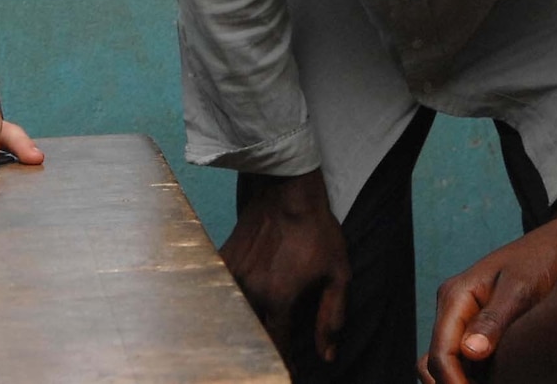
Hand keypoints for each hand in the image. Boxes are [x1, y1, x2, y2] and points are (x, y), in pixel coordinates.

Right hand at [220, 170, 348, 370]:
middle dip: (257, 351)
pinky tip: (227, 310)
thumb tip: (327, 354)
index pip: (277, 346)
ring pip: (230, 314)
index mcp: (279, 299)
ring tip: (247, 340)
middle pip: (248, 335)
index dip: (283, 363)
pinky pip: (217, 291)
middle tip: (266, 358)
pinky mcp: (222, 259)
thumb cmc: (317, 230)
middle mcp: (250, 291)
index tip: (289, 372)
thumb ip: (332, 316)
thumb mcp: (338, 273)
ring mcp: (232, 274)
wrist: (288, 190)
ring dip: (238, 329)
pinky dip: (223, 304)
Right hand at [421, 212, 556, 383]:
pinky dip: (471, 376)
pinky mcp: (478, 327)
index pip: (441, 354)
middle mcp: (453, 309)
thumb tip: (470, 352)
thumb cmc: (541, 261)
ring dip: (459, 381)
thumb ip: (494, 320)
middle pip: (435, 362)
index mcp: (455, 297)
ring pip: (445, 362)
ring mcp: (463, 319)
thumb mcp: (520, 289)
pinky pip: (464, 359)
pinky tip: (497, 381)